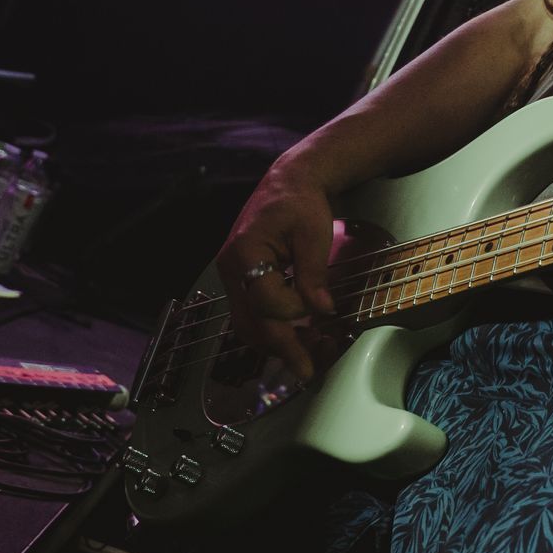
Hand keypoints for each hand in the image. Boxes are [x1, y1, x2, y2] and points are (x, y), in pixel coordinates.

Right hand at [215, 160, 338, 379]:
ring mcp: (231, 277)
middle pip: (249, 320)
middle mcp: (230, 269)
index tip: (323, 311)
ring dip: (274, 344)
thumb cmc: (301, 204)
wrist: (288, 183)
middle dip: (279, 347)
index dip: (294, 310)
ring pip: (246, 324)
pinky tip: (296, 337)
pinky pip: (251, 314)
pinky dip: (272, 330)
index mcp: (244, 253)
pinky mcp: (241, 281)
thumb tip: (321, 311)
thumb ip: (313, 273)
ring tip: (305, 357)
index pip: (265, 300)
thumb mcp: (314, 234)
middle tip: (307, 369)